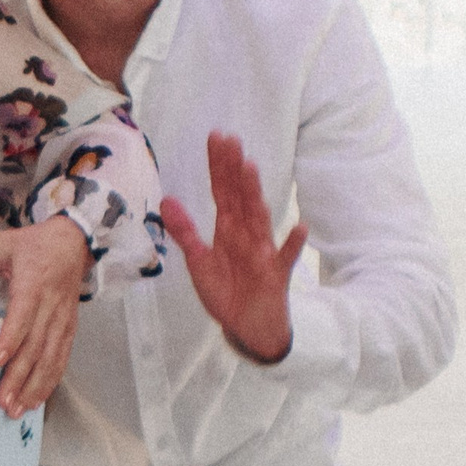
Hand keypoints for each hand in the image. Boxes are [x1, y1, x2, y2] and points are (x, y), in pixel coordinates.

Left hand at [0, 218, 88, 413]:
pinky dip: (50, 382)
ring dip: (34, 387)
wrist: (73, 242)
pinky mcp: (69, 328)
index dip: (11, 339)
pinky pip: (60, 359)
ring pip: (50, 358)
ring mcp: (62, 319)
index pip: (22, 315)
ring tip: (17, 409)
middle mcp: (50, 305)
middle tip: (2, 401)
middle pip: (35, 346)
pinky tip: (36, 400)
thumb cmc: (32, 244)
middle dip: (19, 377)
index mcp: (33, 283)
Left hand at [160, 131, 305, 364]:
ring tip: (251, 169)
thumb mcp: (199, 261)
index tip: (216, 137)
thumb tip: (166, 200)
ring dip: (255, 194)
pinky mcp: (275, 274)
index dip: (219, 165)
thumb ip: (185, 232)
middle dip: (234, 169)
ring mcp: (263, 252)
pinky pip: (285, 258)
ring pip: (259, 218)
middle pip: (240, 196)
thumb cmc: (226, 291)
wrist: (246, 327)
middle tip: (230, 140)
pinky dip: (293, 245)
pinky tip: (299, 228)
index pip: (223, 190)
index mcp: (228, 228)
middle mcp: (246, 234)